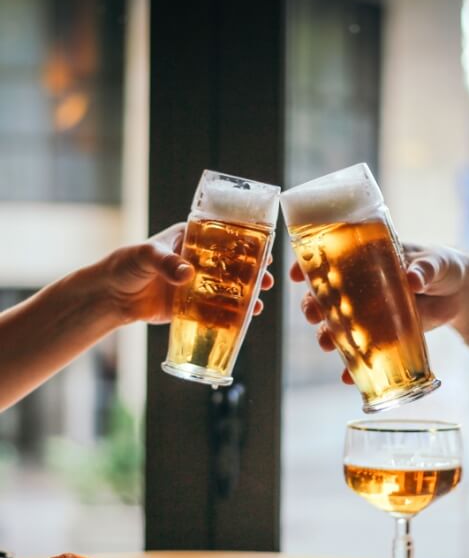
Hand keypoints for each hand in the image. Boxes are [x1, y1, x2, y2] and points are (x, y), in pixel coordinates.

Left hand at [103, 223, 273, 324]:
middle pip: (232, 265)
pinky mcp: (190, 306)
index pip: (224, 236)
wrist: (111, 296)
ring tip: (258, 305)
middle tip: (268, 280)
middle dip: (253, 273)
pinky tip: (242, 321)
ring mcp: (196, 284)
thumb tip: (186, 274)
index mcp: (190, 239)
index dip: (246, 242)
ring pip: (227, 289)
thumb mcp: (146, 256)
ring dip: (245, 296)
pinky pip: (213, 310)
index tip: (264, 249)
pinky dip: (228, 315)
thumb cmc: (126, 265)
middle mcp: (197, 261)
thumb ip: (166, 263)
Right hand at [290, 243, 468, 384]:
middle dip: (313, 307)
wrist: (460, 295)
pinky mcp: (383, 335)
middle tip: (312, 316)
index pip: (331, 258)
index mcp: (368, 259)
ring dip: (327, 336)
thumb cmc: (443, 267)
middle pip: (327, 296)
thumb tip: (412, 279)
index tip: (297, 275)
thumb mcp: (435, 263)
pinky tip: (348, 376)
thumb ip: (424, 269)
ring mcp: (370, 312)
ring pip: (339, 325)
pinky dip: (354, 366)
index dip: (309, 265)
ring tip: (326, 345)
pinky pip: (363, 351)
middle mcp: (361, 286)